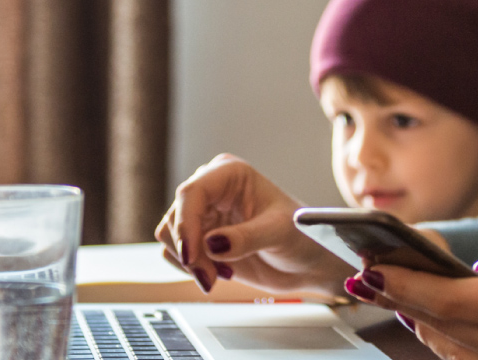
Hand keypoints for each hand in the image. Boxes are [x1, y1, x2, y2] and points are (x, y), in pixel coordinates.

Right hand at [155, 153, 356, 296]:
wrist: (307, 261)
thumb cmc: (302, 236)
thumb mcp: (279, 233)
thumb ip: (246, 238)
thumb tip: (211, 244)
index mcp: (230, 174)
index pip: (192, 193)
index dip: (185, 225)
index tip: (192, 256)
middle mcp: (211, 190)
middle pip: (174, 217)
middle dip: (190, 253)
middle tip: (212, 277)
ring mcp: (203, 214)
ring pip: (170, 237)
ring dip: (191, 263)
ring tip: (223, 274)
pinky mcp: (199, 238)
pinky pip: (174, 253)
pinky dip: (192, 269)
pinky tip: (221, 273)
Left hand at [345, 239, 477, 359]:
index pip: (450, 301)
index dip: (404, 284)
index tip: (372, 266)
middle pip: (439, 329)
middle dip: (398, 300)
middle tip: (366, 275)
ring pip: (451, 352)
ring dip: (419, 323)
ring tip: (393, 294)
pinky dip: (448, 345)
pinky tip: (436, 325)